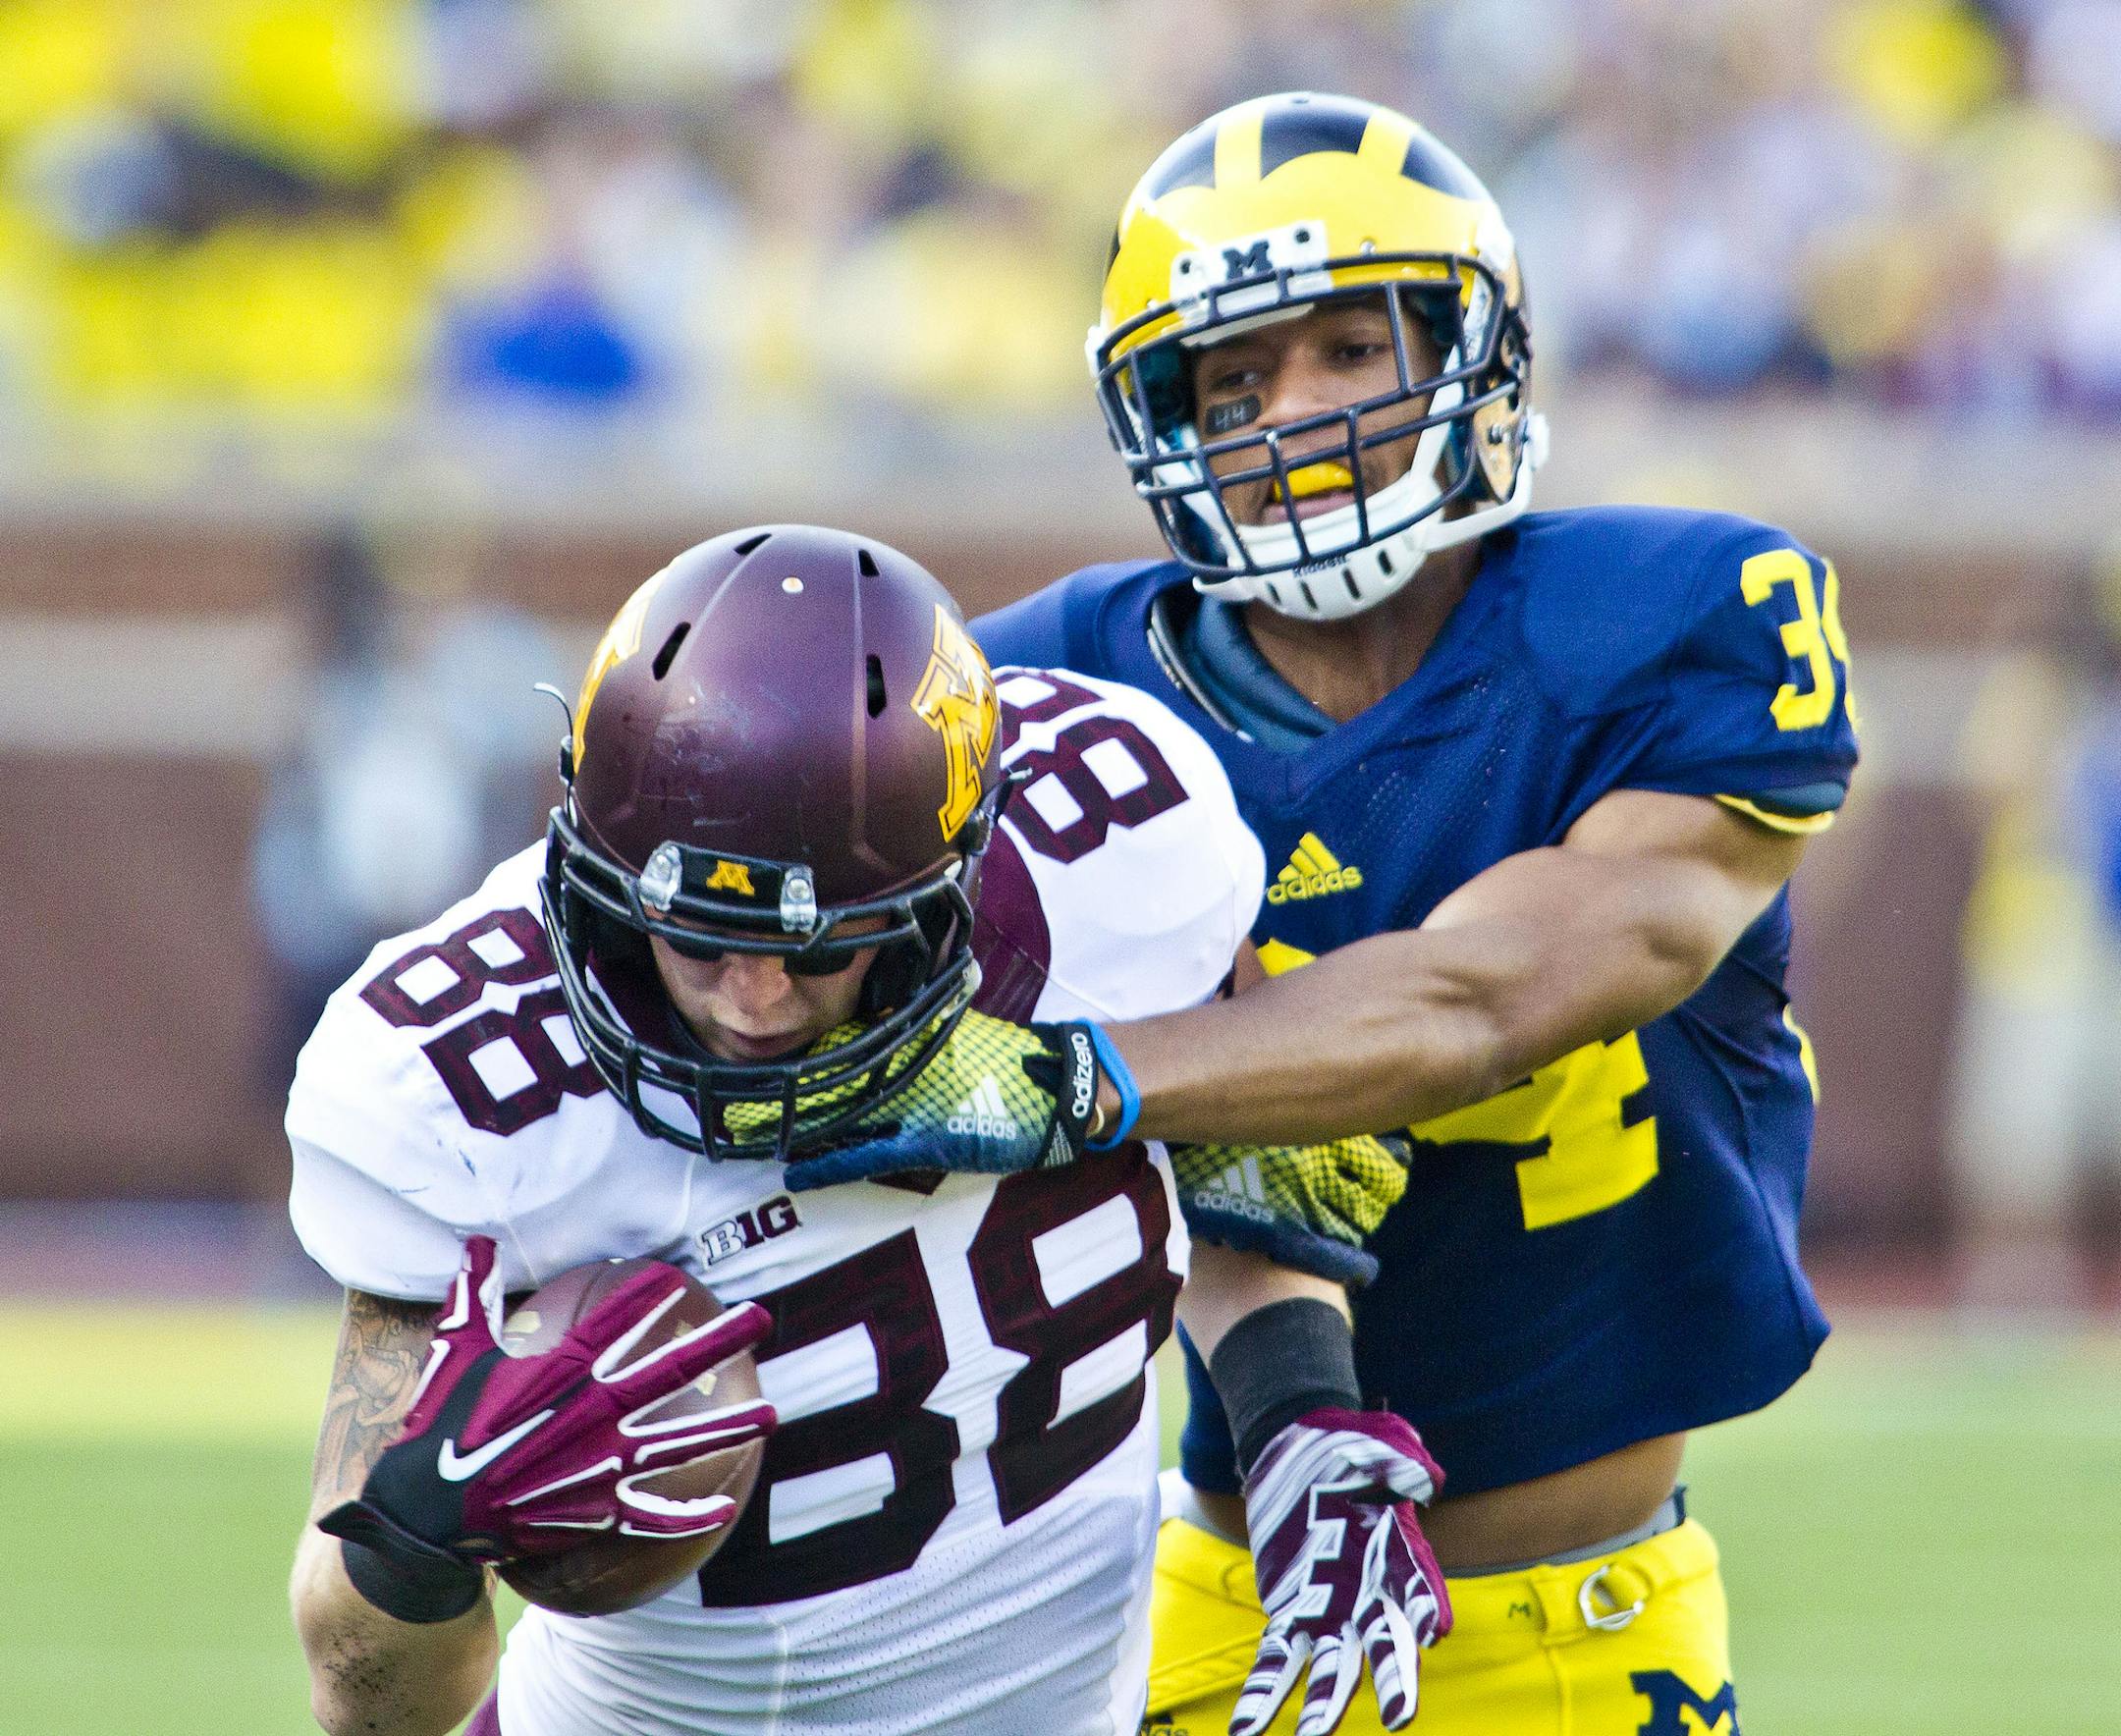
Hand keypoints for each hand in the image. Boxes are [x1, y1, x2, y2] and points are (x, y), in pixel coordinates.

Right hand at [319, 1238, 774, 1583]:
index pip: (616, 1319)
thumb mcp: (454, 1350)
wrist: (424, 1512)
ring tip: (773, 1413)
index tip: (679, 1273)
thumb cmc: (440, 1426)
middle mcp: (590, 1413)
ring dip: (730, 1427)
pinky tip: (727, 1507)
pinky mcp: (593, 1512)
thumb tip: (477, 1242)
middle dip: (720, 1340)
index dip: (648, 1294)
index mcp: (560, 1371)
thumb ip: (474, 1293)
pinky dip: (688, 1514)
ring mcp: (598, 1465)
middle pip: (670, 1369)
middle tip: (761, 1317)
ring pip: (678, 1442)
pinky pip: (651, 1515)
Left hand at [775, 1010, 1128, 1190]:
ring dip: (790, 1127)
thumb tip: (862, 1060)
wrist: (1059, 1087)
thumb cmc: (1007, 1070)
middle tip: (725, 1108)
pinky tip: (797, 1171)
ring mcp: (913, 1103)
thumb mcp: (949, 1050)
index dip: (790, 1066)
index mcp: (904, 1043)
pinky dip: (832, 1162)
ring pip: (836, 1114)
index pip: (833, 1052)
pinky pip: (870, 1153)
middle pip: (823, 1081)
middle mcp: (901, 1068)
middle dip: (776, 1096)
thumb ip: (908, 1053)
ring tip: (743, 1136)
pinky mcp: (929, 1139)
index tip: (745, 1074)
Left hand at [1234, 1409, 1450, 1735]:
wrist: (1296, 1446)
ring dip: (1324, 1705)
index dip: (1427, 1608)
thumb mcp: (1377, 1443)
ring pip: (1332, 1667)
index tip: (1431, 1628)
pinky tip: (1246, 1730)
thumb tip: (1424, 1477)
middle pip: (1385, 1644)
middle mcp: (1371, 1593)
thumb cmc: (1347, 1445)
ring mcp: (1330, 1609)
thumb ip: (1399, 1462)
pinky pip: (1278, 1660)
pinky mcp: (1290, 1612)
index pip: (1419, 1587)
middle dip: (1393, 1680)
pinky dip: (1264, 1696)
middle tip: (1399, 1717)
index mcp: (1399, 1554)